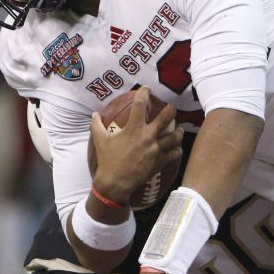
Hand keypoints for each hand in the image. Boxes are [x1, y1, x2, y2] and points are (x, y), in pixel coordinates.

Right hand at [88, 87, 182, 201]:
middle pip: (166, 118)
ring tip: (179, 129)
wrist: (115, 183)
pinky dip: (177, 150)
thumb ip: (96, 126)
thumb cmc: (107, 161)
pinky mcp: (160, 161)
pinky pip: (174, 153)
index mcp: (133, 129)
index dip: (144, 93)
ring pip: (175, 136)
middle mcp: (147, 137)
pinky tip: (176, 148)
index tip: (147, 89)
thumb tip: (94, 115)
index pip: (140, 105)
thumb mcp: (100, 141)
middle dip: (171, 110)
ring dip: (178, 131)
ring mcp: (156, 150)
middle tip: (171, 108)